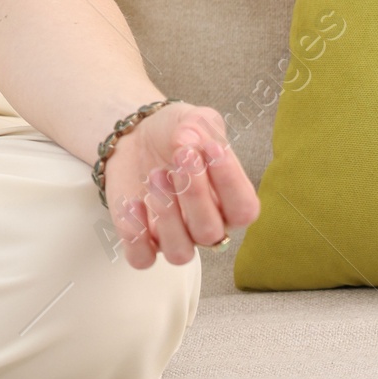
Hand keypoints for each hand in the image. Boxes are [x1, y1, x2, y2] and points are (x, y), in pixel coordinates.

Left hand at [102, 102, 259, 269]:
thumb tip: (190, 139)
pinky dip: (136, 235)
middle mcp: (206, 225)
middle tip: (181, 156)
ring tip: (155, 175)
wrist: (136, 136)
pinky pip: (141, 258)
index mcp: (229, 201)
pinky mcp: (142, 240)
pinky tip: (133, 201)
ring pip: (180, 253)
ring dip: (167, 217)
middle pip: (210, 232)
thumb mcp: (193, 121)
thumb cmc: (175, 134)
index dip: (231, 182)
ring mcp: (173, 236)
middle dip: (195, 193)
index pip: (244, 210)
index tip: (212, 147)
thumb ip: (200, 127)